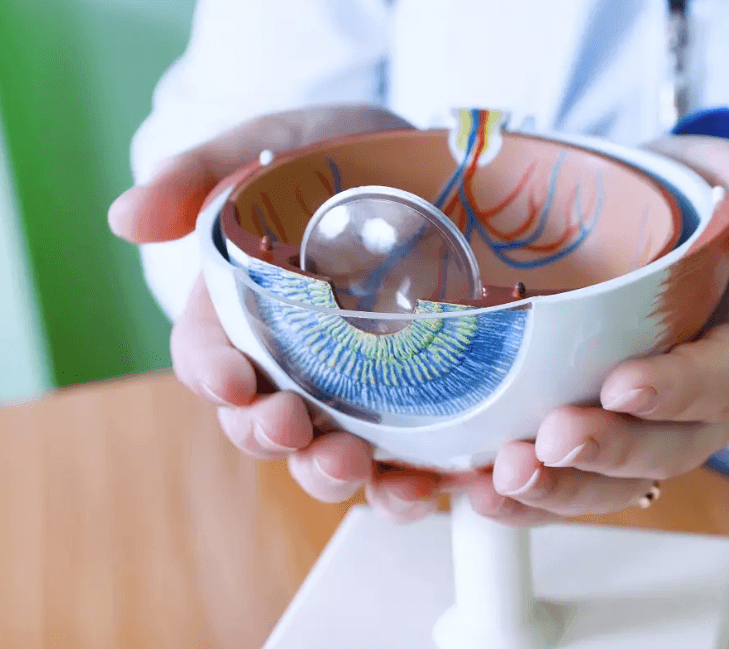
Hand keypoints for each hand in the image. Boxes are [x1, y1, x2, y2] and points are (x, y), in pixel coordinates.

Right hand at [109, 105, 452, 523]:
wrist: (424, 159)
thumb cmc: (334, 151)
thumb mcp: (267, 144)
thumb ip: (199, 175)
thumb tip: (127, 218)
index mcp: (241, 309)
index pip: (207, 357)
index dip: (211, 375)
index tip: (231, 380)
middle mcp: (290, 359)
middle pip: (261, 420)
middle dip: (269, 435)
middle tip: (290, 427)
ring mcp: (352, 384)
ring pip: (326, 449)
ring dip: (332, 471)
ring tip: (354, 466)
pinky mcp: (413, 397)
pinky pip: (405, 453)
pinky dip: (410, 478)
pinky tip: (429, 483)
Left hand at [461, 135, 728, 525]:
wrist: (629, 226)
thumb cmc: (674, 203)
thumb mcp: (715, 172)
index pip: (726, 375)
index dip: (678, 388)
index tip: (622, 386)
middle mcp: (706, 404)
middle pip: (671, 447)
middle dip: (610, 451)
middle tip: (550, 441)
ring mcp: (653, 431)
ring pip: (618, 482)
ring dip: (562, 491)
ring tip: (505, 479)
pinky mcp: (604, 443)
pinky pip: (573, 485)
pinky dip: (529, 501)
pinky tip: (481, 492)